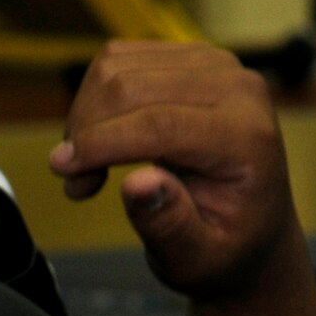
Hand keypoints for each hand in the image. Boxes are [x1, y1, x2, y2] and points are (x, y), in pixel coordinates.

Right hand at [49, 40, 299, 302]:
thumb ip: (169, 224)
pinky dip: (95, 98)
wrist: (254, 228)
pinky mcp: (192, 58)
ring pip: (118, 65)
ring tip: (88, 165)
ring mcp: (216, 65)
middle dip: (87, 131)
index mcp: (247, 139)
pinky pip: (122, 59)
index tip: (61, 168)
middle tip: (76, 183)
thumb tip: (137, 184)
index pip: (161, 123)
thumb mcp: (196, 258)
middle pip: (132, 86)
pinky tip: (101, 138)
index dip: (101, 143)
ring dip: (85, 114)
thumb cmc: (224, 247)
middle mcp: (237, 89)